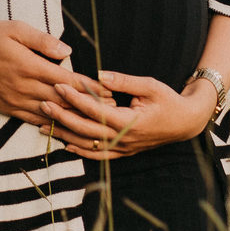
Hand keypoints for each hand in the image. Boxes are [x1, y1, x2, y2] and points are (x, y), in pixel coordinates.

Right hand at [0, 19, 113, 125]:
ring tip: (94, 121)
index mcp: (31, 66)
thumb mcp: (17, 29)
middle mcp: (26, 87)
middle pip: (64, 100)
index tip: (108, 92)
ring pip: (51, 114)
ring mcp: (17, 100)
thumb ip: (43, 41)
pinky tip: (65, 127)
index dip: (90, 88)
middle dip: (88, 105)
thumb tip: (67, 51)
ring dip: (74, 118)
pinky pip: (34, 120)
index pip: (68, 80)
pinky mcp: (9, 109)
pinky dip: (51, 125)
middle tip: (110, 110)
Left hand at [41, 70, 217, 158]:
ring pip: (88, 145)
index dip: (75, 98)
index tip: (59, 86)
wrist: (186, 122)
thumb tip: (99, 74)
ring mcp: (123, 148)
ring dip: (64, 135)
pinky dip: (80, 151)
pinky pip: (98, 155)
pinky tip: (65, 144)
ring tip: (43, 126)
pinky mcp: (124, 152)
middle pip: (85, 129)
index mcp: (129, 121)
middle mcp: (123, 138)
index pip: (95, 110)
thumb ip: (123, 81)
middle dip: (62, 117)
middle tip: (43, 104)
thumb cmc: (169, 100)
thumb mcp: (149, 85)